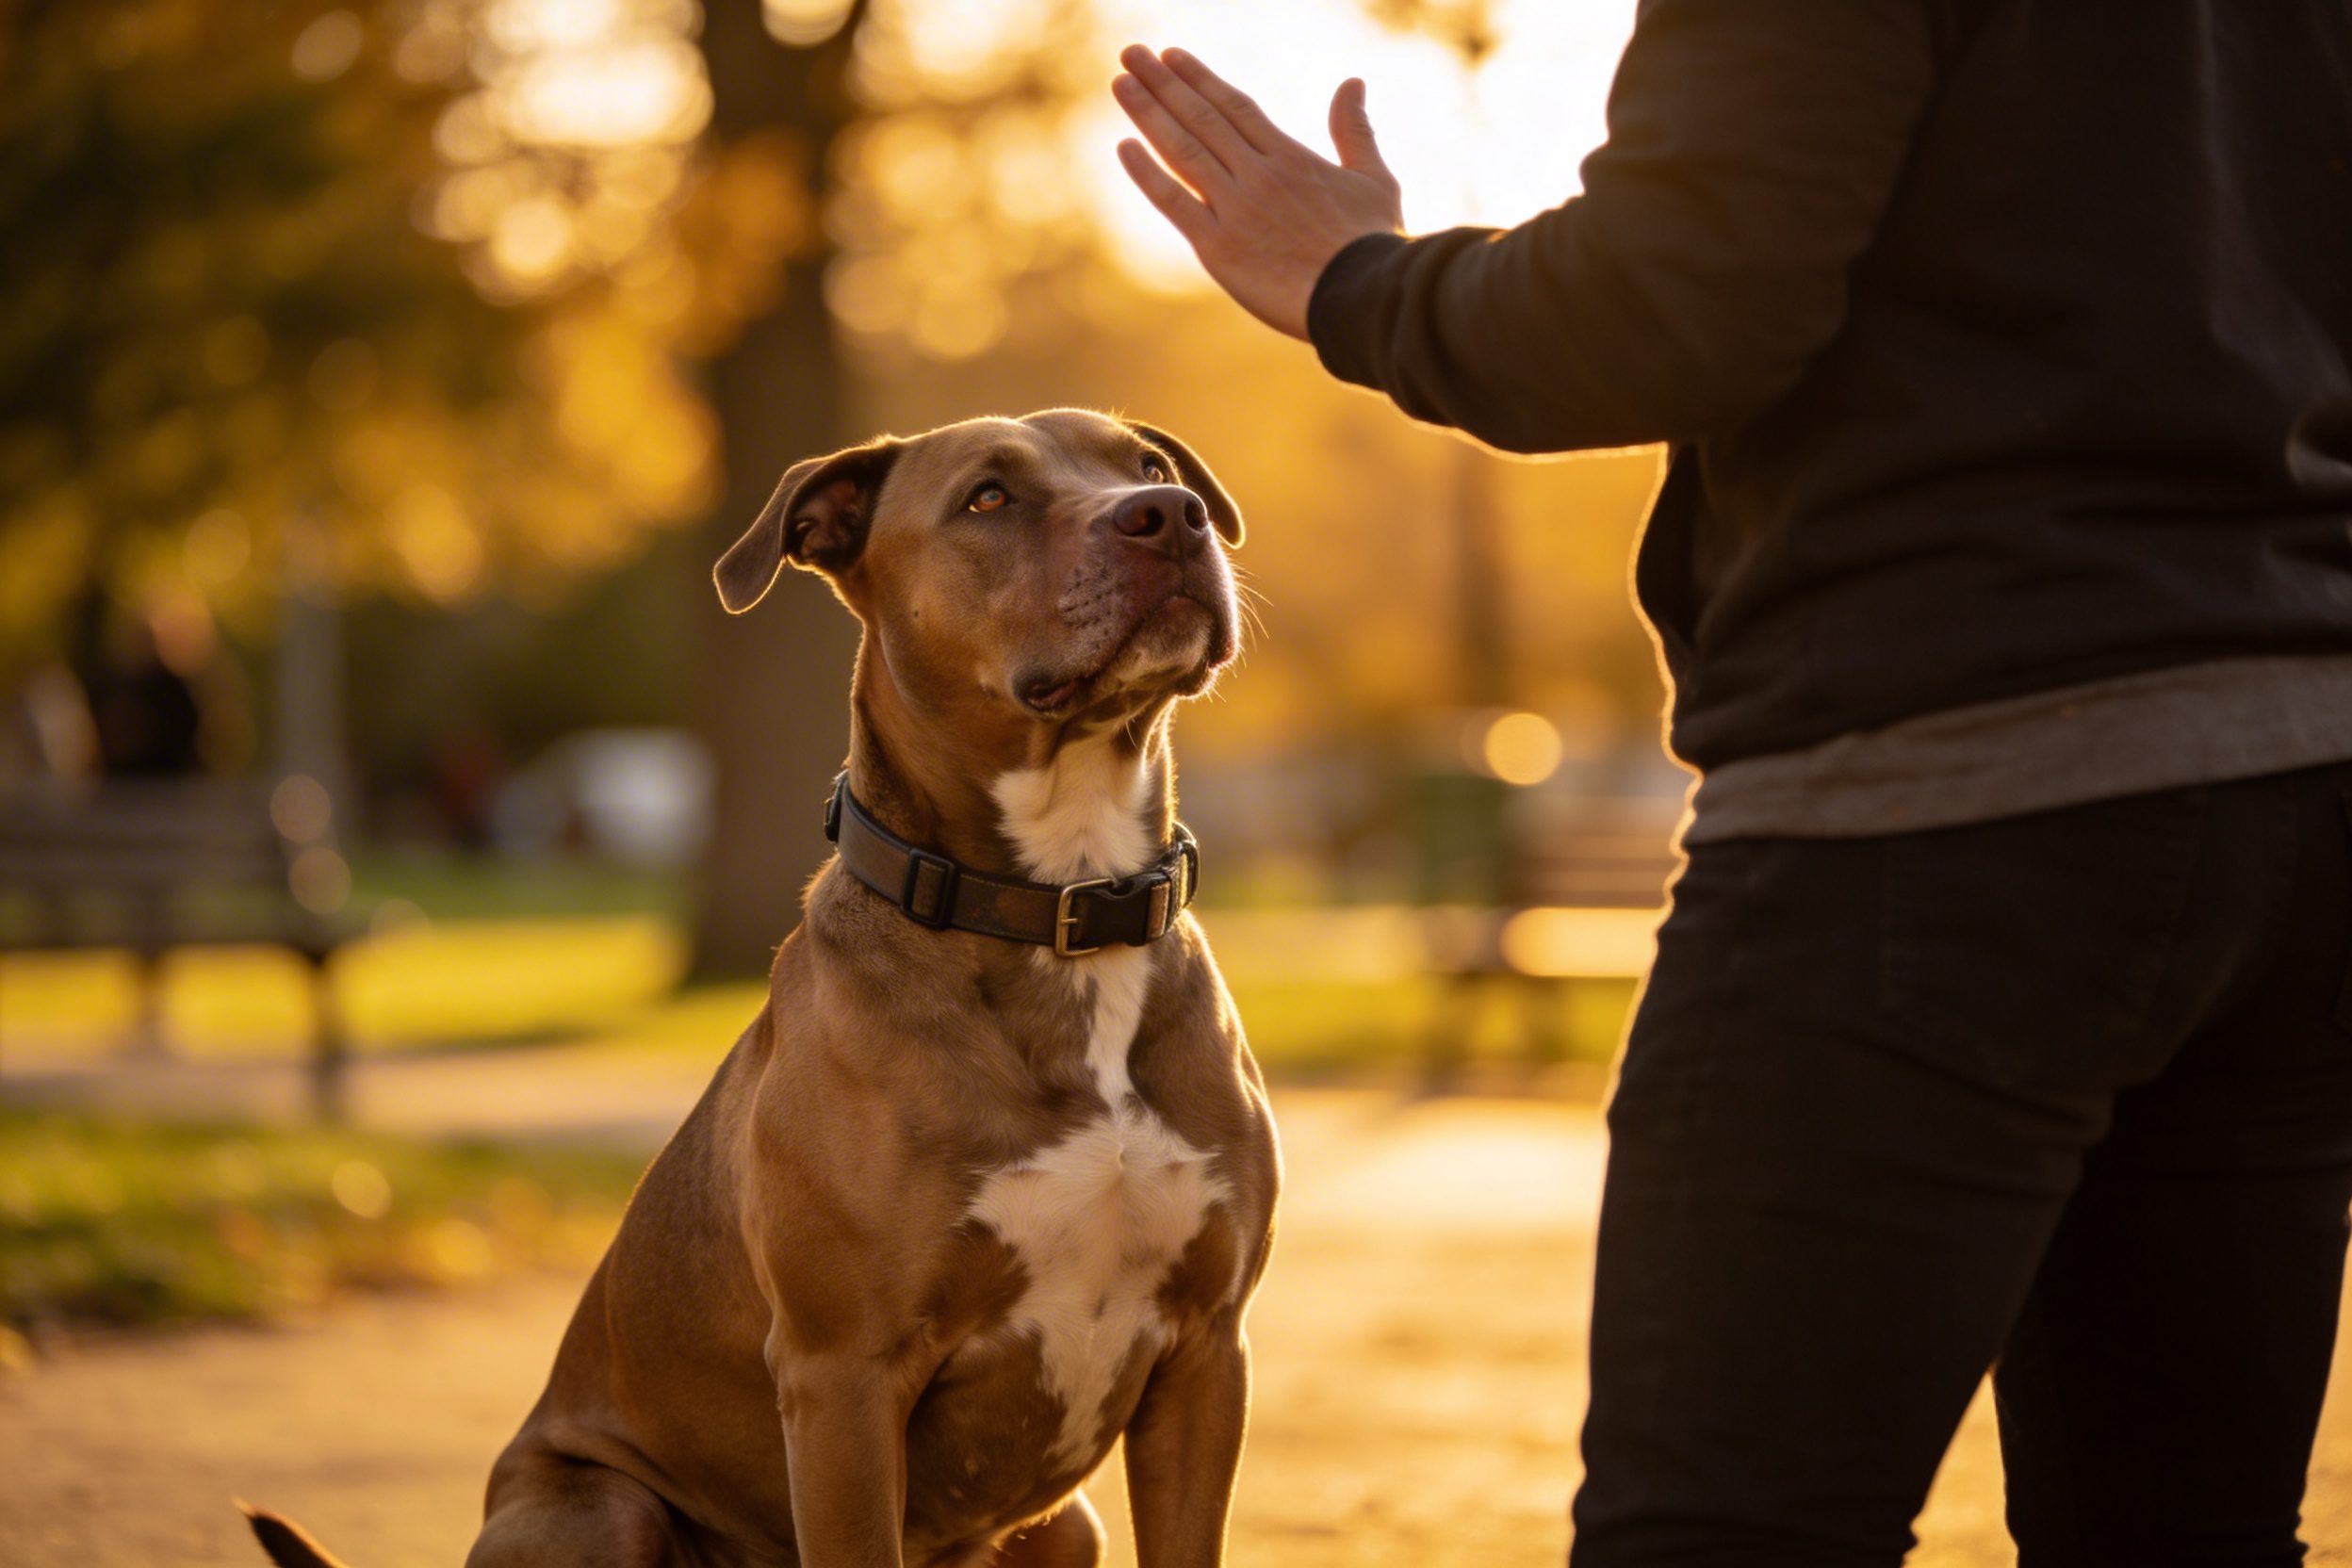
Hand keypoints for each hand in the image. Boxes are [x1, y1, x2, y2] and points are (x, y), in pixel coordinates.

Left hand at [1113, 45, 1403, 339]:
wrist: (1362, 297)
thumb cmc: (1374, 244)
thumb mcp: (1373, 179)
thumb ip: (1354, 130)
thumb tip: (1352, 82)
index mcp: (1289, 157)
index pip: (1234, 106)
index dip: (1199, 78)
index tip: (1171, 56)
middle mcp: (1256, 175)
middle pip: (1201, 118)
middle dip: (1163, 83)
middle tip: (1131, 53)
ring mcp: (1234, 210)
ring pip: (1182, 150)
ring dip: (1148, 113)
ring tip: (1121, 82)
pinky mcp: (1218, 248)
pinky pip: (1174, 203)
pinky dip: (1147, 174)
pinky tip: (1124, 147)